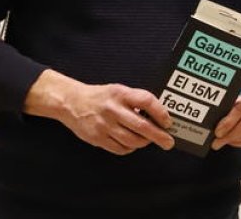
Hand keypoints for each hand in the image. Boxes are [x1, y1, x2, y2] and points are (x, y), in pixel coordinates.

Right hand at [24, 69, 173, 154]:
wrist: (71, 102)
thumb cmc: (101, 97)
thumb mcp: (120, 90)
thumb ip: (136, 101)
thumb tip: (159, 116)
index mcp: (121, 94)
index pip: (147, 101)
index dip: (161, 113)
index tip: (168, 122)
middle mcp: (113, 109)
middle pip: (141, 126)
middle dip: (159, 136)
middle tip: (168, 142)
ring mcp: (104, 125)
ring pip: (132, 140)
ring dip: (144, 143)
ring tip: (147, 140)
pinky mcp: (97, 138)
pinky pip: (120, 148)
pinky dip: (130, 148)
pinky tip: (131, 144)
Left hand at [212, 82, 240, 149]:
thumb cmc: (239, 96)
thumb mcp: (232, 94)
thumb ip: (225, 104)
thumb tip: (209, 120)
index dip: (229, 122)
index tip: (217, 131)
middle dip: (231, 134)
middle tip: (217, 141)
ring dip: (235, 140)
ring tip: (222, 142)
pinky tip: (232, 141)